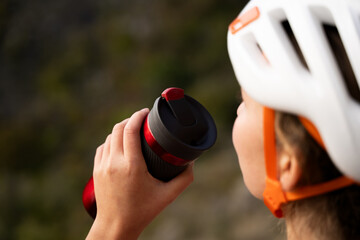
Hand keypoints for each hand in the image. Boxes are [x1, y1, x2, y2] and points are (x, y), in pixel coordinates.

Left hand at [86, 108, 193, 239]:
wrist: (115, 226)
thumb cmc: (142, 211)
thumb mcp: (167, 195)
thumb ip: (184, 178)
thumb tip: (192, 162)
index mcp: (132, 165)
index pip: (130, 129)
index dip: (138, 115)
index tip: (146, 111)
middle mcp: (114, 163)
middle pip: (119, 128)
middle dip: (130, 119)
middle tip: (142, 119)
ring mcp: (103, 166)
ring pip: (110, 137)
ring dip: (121, 129)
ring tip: (132, 129)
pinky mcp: (97, 171)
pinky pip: (103, 147)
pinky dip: (112, 140)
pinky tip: (120, 143)